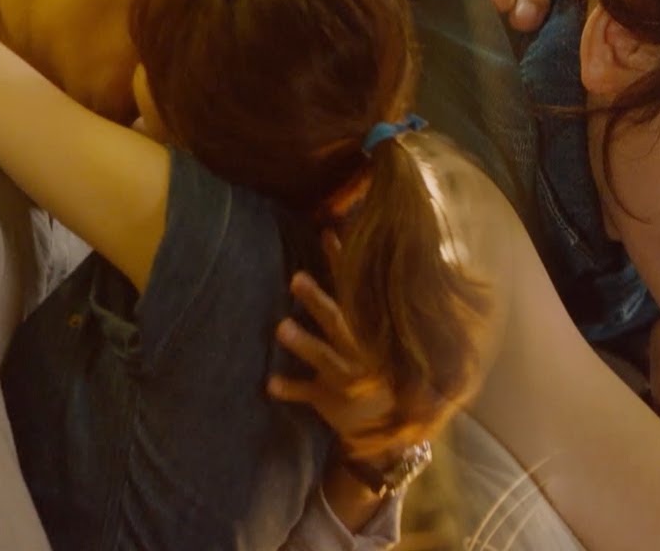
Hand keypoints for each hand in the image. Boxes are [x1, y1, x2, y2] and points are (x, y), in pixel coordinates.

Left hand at [268, 233, 438, 465]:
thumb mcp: (380, 334)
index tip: (327, 233)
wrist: (391, 425)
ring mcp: (344, 375)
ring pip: (324, 357)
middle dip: (317, 299)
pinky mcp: (331, 399)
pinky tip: (269, 384)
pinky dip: (290, 389)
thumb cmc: (381, 368)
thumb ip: (367, 299)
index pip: (355, 289)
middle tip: (295, 278)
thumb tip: (367, 251)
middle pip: (337, 320)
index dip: (341, 262)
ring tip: (280, 327)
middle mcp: (358, 348)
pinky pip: (309, 394)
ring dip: (303, 343)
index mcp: (368, 329)